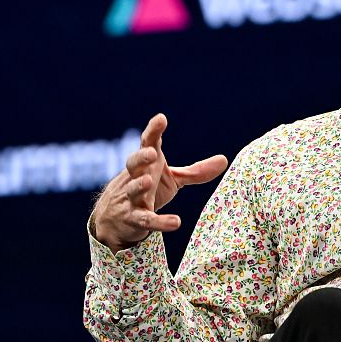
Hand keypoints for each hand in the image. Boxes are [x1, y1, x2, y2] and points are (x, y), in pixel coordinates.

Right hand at [92, 113, 228, 252]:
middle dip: (141, 158)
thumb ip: (195, 171)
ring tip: (147, 181)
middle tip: (151, 153)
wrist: (115, 220)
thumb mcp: (172, 179)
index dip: (153, 131)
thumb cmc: (147, 191)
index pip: (147, 144)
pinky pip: (146, 220)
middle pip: (133, 164)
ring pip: (133, 190)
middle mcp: (135, 178)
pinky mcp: (134, 219)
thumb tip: (224, 159)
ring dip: (138, 186)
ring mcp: (131, 199)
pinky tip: (175, 222)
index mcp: (147, 164)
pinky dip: (160, 222)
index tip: (161, 119)